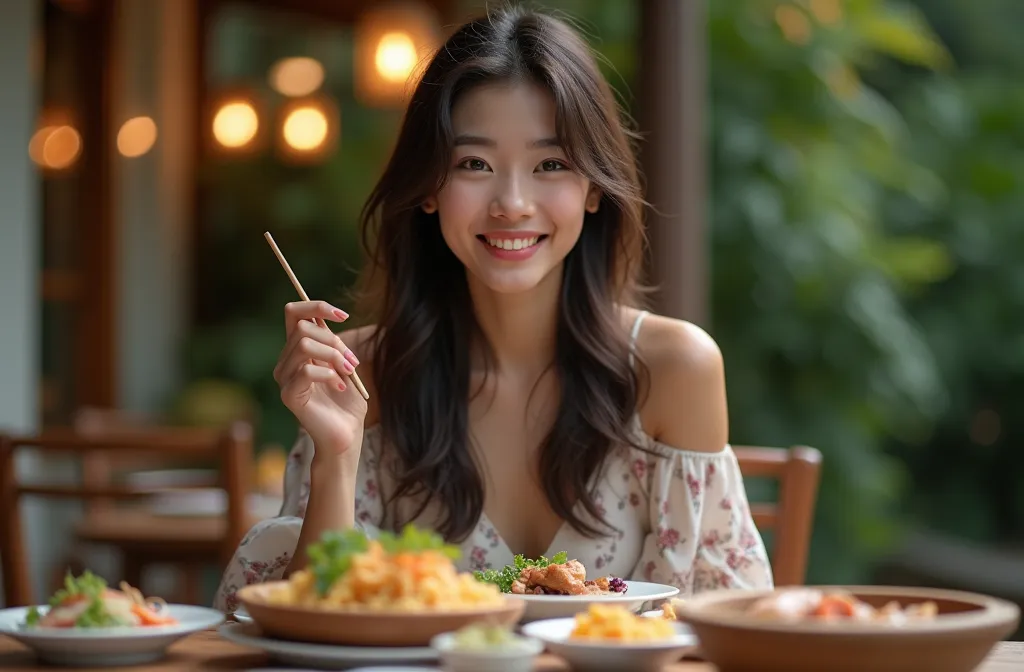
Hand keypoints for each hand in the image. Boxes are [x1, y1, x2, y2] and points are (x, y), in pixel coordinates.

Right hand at [273, 301, 366, 454]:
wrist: (347, 433)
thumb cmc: (348, 400)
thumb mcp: (344, 362)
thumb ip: (333, 341)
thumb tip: (330, 316)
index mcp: (297, 349)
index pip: (294, 313)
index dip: (317, 306)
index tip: (344, 315)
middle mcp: (286, 361)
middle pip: (302, 327)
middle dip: (334, 340)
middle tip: (353, 362)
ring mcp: (285, 378)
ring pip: (303, 345)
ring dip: (334, 356)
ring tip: (349, 373)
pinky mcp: (289, 395)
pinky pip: (306, 370)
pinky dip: (329, 374)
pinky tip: (341, 387)